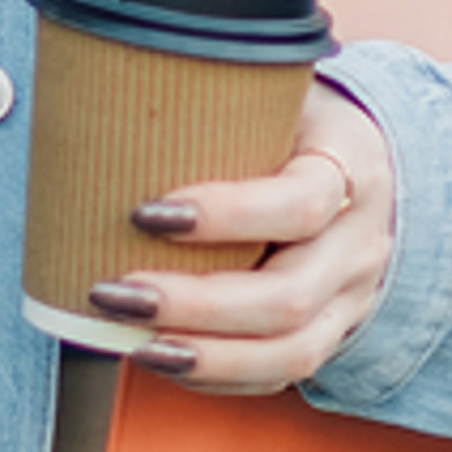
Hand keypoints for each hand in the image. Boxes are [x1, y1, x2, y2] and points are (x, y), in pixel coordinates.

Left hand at [79, 82, 397, 391]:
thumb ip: (209, 88)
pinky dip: (218, 376)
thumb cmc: (290, 120)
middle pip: (288, 296)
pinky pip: (281, 372)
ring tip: (132, 341)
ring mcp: (351, 296)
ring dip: (204, 354)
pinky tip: (161, 359)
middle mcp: (359, 241)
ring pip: (291, 350)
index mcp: (348, 166)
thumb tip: (90, 76)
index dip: (226, 213)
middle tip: (113, 291)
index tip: (145, 212)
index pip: (300, 201)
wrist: (361, 160)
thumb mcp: (270, 90)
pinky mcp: (332, 331)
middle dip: (193, 304)